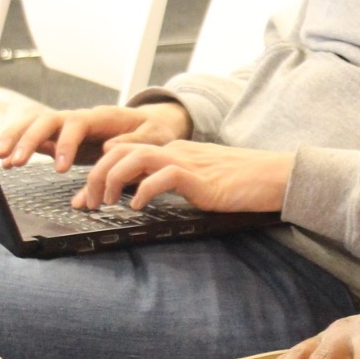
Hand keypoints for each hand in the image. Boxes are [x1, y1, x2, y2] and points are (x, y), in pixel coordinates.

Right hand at [0, 102, 191, 170]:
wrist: (153, 122)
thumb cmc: (155, 130)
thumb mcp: (154, 137)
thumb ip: (133, 143)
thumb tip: (109, 150)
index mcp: (102, 116)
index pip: (75, 123)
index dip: (65, 143)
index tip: (60, 168)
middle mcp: (80, 117)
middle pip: (47, 119)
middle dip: (28, 139)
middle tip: (15, 161)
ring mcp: (68, 126)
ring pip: (35, 123)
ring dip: (16, 138)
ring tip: (1, 158)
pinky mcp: (62, 137)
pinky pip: (36, 136)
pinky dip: (20, 145)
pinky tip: (6, 159)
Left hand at [81, 140, 292, 212]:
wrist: (274, 176)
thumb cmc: (242, 182)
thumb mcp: (199, 179)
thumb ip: (173, 181)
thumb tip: (145, 194)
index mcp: (173, 151)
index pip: (125, 151)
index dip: (99, 172)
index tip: (85, 197)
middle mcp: (175, 151)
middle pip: (120, 150)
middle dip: (96, 176)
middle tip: (88, 203)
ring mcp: (186, 162)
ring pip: (134, 157)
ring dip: (112, 180)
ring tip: (107, 203)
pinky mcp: (199, 177)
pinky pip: (162, 176)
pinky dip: (143, 191)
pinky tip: (137, 208)